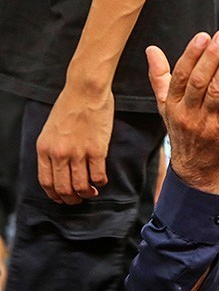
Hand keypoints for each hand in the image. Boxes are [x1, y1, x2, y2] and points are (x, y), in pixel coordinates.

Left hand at [36, 83, 113, 204]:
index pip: (46, 182)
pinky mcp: (97, 150)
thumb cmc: (69, 106)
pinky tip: (102, 180)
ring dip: (87, 193)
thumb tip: (60, 169)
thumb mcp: (50, 130)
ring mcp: (78, 152)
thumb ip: (53, 150)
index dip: (55, 195)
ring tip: (92, 192)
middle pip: (64, 188)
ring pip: (81, 186)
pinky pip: (98, 176)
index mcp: (44, 149)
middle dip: (72, 199)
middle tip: (79, 199)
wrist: (85, 91)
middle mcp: (59, 154)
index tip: (62, 198)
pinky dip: (100, 182)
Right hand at [147, 29, 218, 194]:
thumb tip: (151, 50)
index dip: (192, 54)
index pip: (180, 75)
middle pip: (199, 80)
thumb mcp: (166, 106)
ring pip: (216, 92)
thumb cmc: (183, 132)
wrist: (196, 171)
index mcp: (172, 104)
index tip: (204, 36)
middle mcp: (186, 113)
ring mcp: (205, 124)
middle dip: (213, 55)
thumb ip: (160, 77)